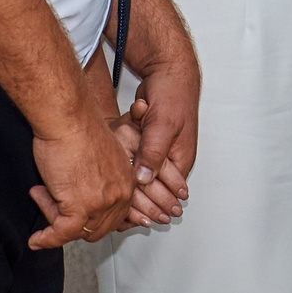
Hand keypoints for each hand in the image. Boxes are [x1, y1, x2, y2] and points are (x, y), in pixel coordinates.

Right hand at [27, 113, 134, 248]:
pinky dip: (46, 239)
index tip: (74, 217)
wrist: (67, 118)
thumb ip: (97, 175)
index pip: (114, 216)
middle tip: (53, 202)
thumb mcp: (99, 154)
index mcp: (126, 181)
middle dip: (72, 219)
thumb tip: (79, 191)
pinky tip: (36, 240)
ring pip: (76, 230)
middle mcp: (118, 194)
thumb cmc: (78, 126)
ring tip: (40, 196)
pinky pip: (61, 234)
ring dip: (54, 219)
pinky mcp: (79, 208)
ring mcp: (101, 204)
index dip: (91, 217)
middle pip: (97, 227)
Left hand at [118, 97, 188, 229]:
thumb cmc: (172, 95)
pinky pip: (132, 160)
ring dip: (130, 189)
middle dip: (141, 205)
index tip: (136, 222)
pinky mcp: (144, 140)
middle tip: (123, 222)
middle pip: (154, 189)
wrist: (167, 69)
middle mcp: (169, 157)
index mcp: (181, 158)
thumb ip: (154, 153)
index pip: (167, 192)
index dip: (151, 207)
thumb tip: (144, 179)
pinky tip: (111, 179)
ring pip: (141, 176)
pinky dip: (123, 168)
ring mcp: (157, 148)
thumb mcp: (163, 125)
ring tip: (116, 210)